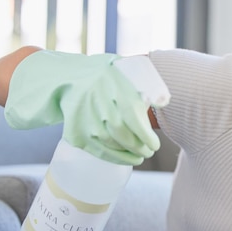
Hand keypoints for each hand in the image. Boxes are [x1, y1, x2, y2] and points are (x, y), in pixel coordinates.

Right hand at [4, 50, 159, 164]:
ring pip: (113, 146)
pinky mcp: (77, 135)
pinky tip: (127, 159)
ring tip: (140, 155)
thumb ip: (145, 83)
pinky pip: (100, 152)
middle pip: (125, 136)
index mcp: (116, 89)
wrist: (68, 79)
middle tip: (149, 151)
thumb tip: (163, 101)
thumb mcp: (125, 70)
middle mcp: (100, 107)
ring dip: (130, 155)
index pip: (135, 120)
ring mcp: (86, 122)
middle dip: (141, 148)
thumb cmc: (105, 76)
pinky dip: (116, 159)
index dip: (147, 137)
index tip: (155, 145)